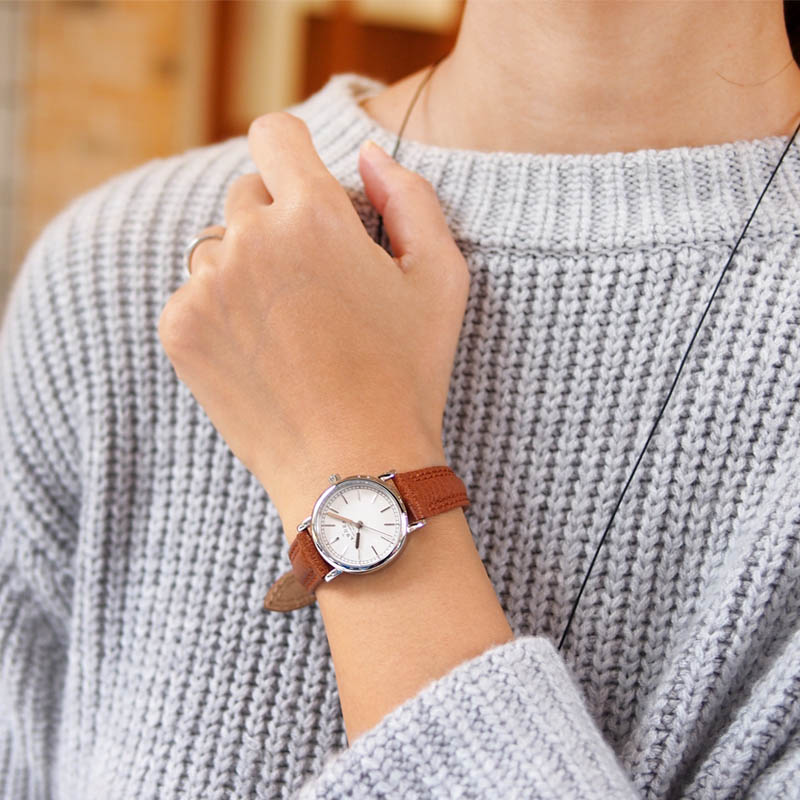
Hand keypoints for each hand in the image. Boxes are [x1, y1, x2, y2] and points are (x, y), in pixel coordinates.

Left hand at [157, 113, 469, 526]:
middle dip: (279, 221)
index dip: (293, 152)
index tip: (305, 183)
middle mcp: (250, 239)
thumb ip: (410, 196)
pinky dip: (221, 312)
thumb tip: (368, 153)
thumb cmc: (407, 374)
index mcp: (314, 216)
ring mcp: (206, 286)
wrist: (352, 466)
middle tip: (316, 284)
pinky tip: (262, 354)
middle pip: (247, 193)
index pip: (275, 134)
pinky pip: (193, 293)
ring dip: (247, 269)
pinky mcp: (179, 329)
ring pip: (218, 246)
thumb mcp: (441, 278)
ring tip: (289, 329)